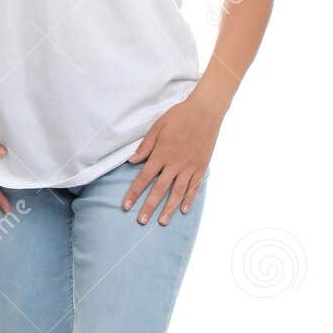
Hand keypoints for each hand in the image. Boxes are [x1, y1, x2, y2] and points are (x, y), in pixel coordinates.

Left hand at [122, 89, 222, 224]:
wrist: (206, 111)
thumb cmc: (179, 116)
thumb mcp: (157, 127)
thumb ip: (145, 146)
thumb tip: (132, 161)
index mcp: (161, 154)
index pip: (144, 178)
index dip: (134, 193)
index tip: (126, 206)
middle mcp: (174, 164)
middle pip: (159, 189)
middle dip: (149, 206)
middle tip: (142, 221)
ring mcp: (189, 167)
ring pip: (177, 192)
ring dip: (169, 208)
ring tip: (162, 222)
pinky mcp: (201, 166)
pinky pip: (194, 186)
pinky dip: (189, 199)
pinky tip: (183, 210)